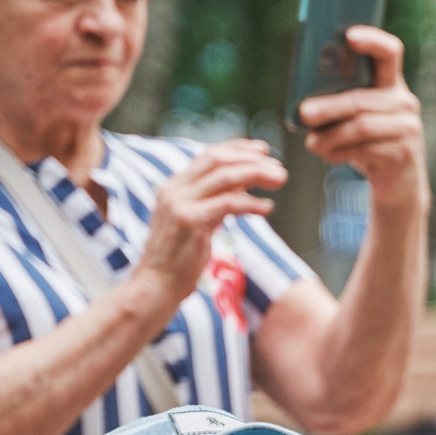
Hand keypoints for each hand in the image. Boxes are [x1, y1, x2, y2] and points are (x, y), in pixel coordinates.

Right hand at [129, 139, 285, 309]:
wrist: (156, 285)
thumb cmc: (177, 260)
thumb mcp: (195, 223)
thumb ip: (214, 202)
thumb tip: (241, 186)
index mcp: (173, 187)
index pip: (207, 156)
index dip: (237, 149)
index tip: (262, 150)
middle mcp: (174, 190)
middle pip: (217, 160)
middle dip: (250, 158)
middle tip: (278, 166)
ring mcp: (181, 204)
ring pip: (225, 177)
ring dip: (256, 174)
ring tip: (280, 179)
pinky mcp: (191, 222)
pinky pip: (227, 204)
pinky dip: (251, 203)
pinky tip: (267, 207)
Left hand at [298, 26, 426, 213]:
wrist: (398, 184)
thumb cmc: (370, 144)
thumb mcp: (358, 118)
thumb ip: (341, 102)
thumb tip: (302, 103)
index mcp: (391, 84)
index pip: (389, 52)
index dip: (372, 40)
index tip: (349, 36)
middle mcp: (404, 102)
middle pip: (361, 98)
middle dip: (329, 106)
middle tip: (303, 113)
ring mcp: (408, 128)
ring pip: (360, 126)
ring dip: (330, 136)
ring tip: (311, 143)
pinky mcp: (403, 153)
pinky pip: (364, 149)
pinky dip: (340, 153)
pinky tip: (329, 155)